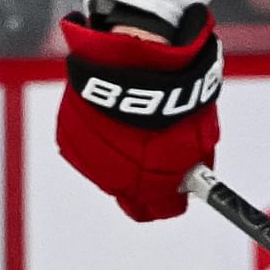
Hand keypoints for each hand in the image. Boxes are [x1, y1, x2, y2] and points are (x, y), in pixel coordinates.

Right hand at [54, 7, 222, 219]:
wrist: (135, 60)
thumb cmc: (171, 97)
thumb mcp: (201, 137)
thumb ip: (193, 165)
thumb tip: (191, 177)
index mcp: (149, 186)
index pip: (159, 209)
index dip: (169, 198)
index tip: (174, 186)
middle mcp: (115, 178)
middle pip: (129, 190)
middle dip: (143, 173)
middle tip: (154, 146)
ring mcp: (88, 157)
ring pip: (105, 167)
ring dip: (117, 153)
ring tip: (132, 120)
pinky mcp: (68, 134)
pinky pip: (84, 144)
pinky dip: (96, 133)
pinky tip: (111, 113)